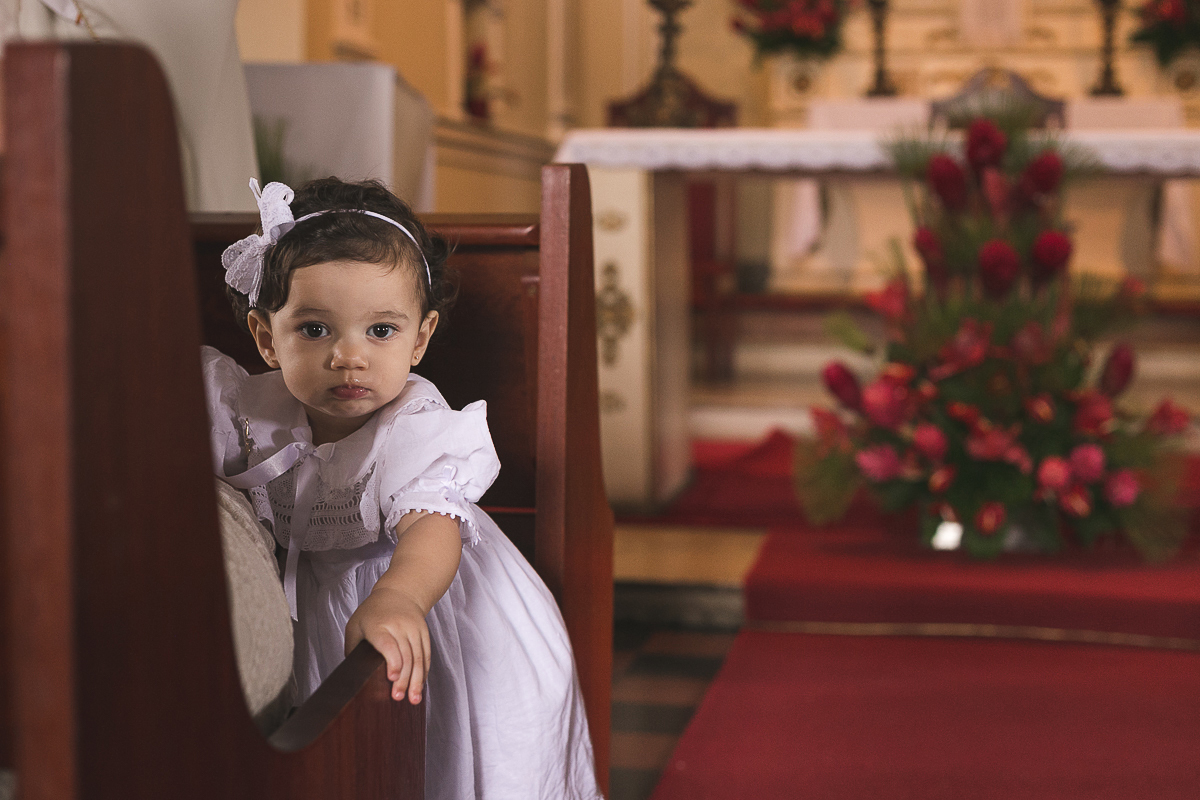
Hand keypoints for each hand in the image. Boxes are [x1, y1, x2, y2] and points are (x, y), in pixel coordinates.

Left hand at [344, 585, 430, 703]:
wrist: (399, 593)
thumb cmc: (372, 612)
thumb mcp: (355, 625)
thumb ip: (352, 648)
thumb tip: (351, 673)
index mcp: (379, 625)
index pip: (388, 644)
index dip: (392, 660)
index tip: (391, 677)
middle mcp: (399, 626)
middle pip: (405, 654)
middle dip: (403, 678)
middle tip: (398, 697)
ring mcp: (414, 629)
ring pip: (418, 657)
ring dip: (416, 680)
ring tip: (413, 699)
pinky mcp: (424, 633)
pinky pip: (426, 655)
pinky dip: (423, 672)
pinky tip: (419, 686)